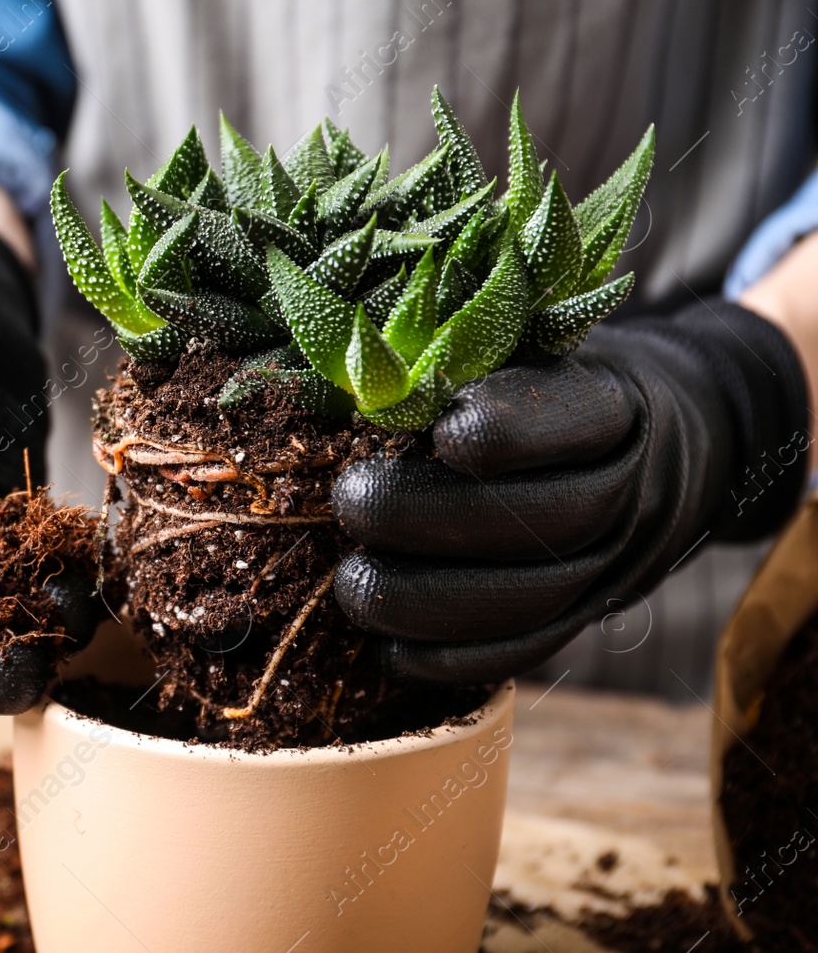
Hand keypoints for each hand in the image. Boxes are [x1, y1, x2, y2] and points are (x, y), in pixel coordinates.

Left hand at [330, 300, 809, 682]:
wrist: (660, 446)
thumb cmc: (557, 387)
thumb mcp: (533, 350)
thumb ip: (469, 363)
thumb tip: (360, 390)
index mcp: (618, 409)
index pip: (574, 420)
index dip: (502, 431)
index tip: (432, 429)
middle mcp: (629, 494)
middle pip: (542, 520)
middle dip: (428, 518)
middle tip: (351, 501)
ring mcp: (614, 567)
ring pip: (529, 600)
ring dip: (425, 601)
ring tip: (352, 583)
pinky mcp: (586, 619)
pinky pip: (525, 652)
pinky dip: (450, 660)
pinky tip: (387, 650)